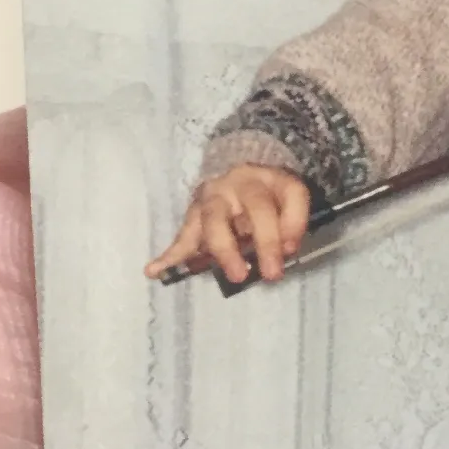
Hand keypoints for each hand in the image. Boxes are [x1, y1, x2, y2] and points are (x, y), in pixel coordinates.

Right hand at [145, 163, 311, 286]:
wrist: (237, 172)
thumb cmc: (268, 193)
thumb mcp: (290, 198)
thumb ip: (294, 220)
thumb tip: (288, 248)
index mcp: (271, 178)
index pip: (291, 195)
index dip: (295, 222)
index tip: (293, 249)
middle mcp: (242, 183)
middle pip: (255, 205)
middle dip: (266, 240)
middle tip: (271, 274)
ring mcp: (214, 197)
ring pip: (216, 220)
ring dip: (226, 250)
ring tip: (236, 276)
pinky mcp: (195, 213)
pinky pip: (184, 234)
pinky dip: (170, 254)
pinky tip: (154, 270)